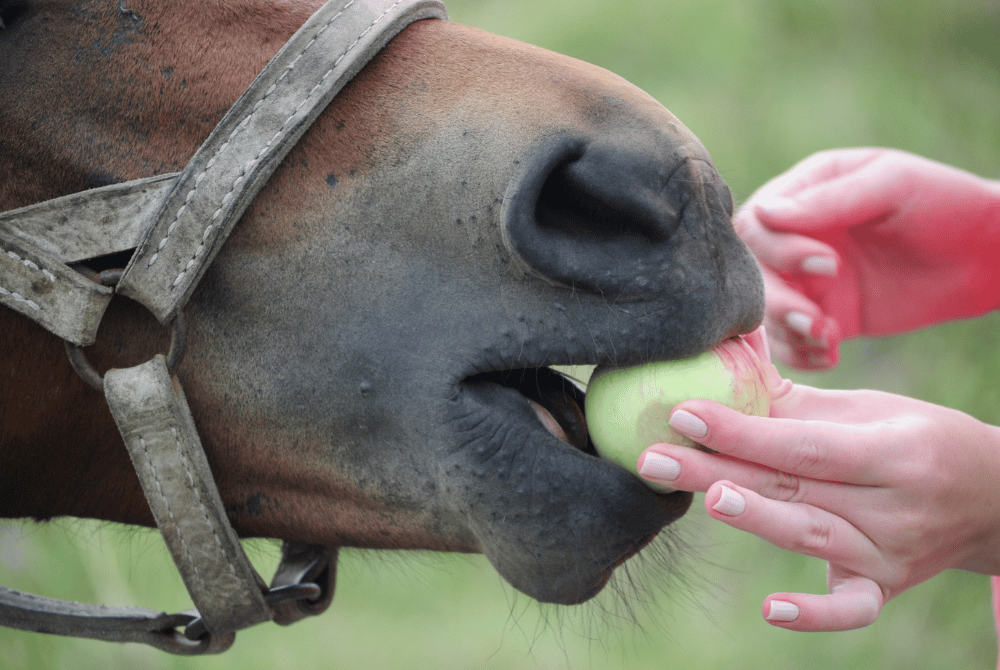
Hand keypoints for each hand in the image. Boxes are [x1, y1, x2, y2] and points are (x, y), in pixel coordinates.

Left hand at [636, 384, 999, 630]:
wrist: (991, 498)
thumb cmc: (916, 439)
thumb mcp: (870, 410)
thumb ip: (796, 398)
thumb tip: (727, 359)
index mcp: (894, 449)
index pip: (804, 444)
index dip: (742, 430)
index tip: (682, 413)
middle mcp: (894, 504)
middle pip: (794, 487)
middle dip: (719, 469)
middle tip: (653, 458)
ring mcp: (890, 552)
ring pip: (812, 537)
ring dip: (756, 519)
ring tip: (704, 497)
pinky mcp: (884, 586)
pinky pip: (852, 608)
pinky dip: (815, 613)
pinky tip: (770, 609)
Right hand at [735, 148, 999, 368]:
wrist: (987, 254)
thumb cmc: (944, 203)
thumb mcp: (891, 186)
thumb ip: (830, 200)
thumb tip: (764, 212)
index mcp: (804, 192)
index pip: (757, 225)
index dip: (779, 250)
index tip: (829, 264)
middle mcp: (795, 236)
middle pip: (753, 272)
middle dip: (778, 300)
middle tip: (816, 319)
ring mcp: (808, 279)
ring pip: (766, 310)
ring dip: (788, 331)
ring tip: (827, 340)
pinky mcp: (826, 314)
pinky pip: (792, 340)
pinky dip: (802, 353)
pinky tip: (830, 355)